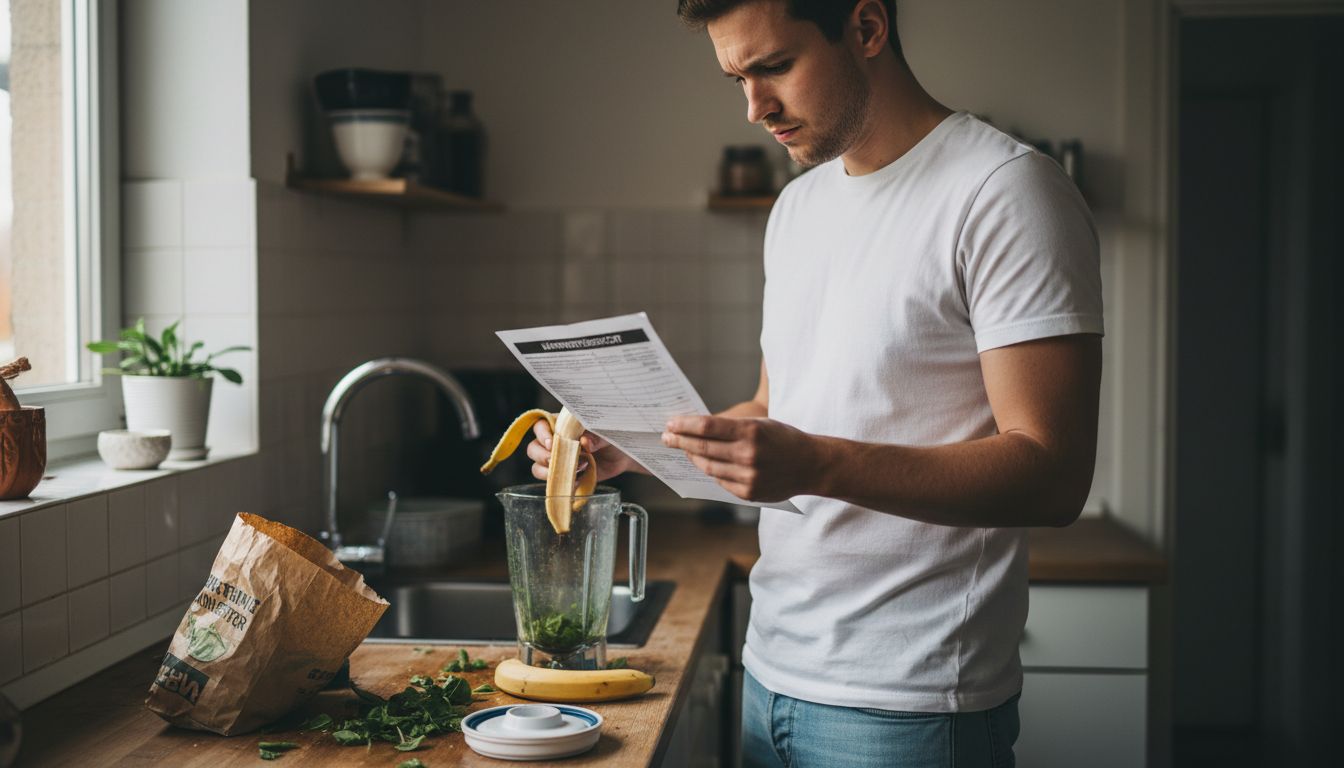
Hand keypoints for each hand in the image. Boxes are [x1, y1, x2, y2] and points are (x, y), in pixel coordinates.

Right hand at [526, 419, 641, 482]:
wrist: (622, 457)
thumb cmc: (612, 438)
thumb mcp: (606, 434)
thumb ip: (596, 437)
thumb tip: (584, 441)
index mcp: (562, 425)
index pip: (540, 425)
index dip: (541, 434)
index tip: (551, 443)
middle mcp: (555, 441)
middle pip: (533, 447)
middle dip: (542, 456)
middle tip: (557, 460)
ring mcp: (558, 460)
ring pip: (537, 466)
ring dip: (548, 471)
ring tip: (572, 470)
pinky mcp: (564, 475)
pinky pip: (551, 480)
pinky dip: (560, 482)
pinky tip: (576, 480)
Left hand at [661, 416, 818, 501]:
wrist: (811, 465)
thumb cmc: (784, 439)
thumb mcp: (760, 424)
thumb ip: (731, 427)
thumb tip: (697, 428)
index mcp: (751, 432)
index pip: (707, 427)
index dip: (684, 425)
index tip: (670, 424)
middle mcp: (748, 455)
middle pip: (702, 448)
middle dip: (680, 441)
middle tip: (666, 437)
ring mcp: (748, 477)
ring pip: (708, 467)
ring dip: (692, 458)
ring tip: (684, 450)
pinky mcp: (748, 493)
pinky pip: (720, 481)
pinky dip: (710, 471)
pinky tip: (704, 464)